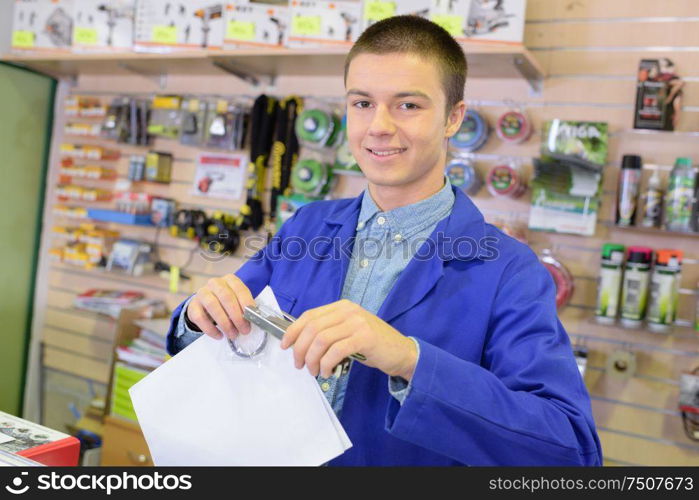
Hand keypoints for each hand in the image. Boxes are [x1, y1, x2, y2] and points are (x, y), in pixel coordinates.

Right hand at [186, 274, 254, 339]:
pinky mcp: (193, 306)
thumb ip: (245, 307)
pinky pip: (200, 317)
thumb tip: (254, 319)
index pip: (239, 289)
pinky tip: (219, 335)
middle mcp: (215, 283)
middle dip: (237, 316)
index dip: (246, 303)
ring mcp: (202, 293)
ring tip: (232, 334)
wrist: (206, 304)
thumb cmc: (226, 303)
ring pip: (212, 306)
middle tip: (244, 329)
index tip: (252, 316)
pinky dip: (211, 329)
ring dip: (225, 323)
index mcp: (230, 280)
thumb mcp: (238, 301)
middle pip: (226, 297)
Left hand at [281, 299, 417, 380]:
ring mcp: (357, 323)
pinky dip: (327, 364)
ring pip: (321, 340)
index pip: (309, 316)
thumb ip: (329, 331)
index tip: (285, 346)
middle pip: (312, 328)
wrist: (402, 352)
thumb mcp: (348, 332)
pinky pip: (335, 351)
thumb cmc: (372, 345)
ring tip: (315, 371)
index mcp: (342, 307)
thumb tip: (299, 343)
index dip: (293, 331)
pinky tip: (328, 372)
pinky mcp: (364, 338)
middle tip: (300, 365)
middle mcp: (348, 311)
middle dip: (300, 349)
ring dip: (313, 360)